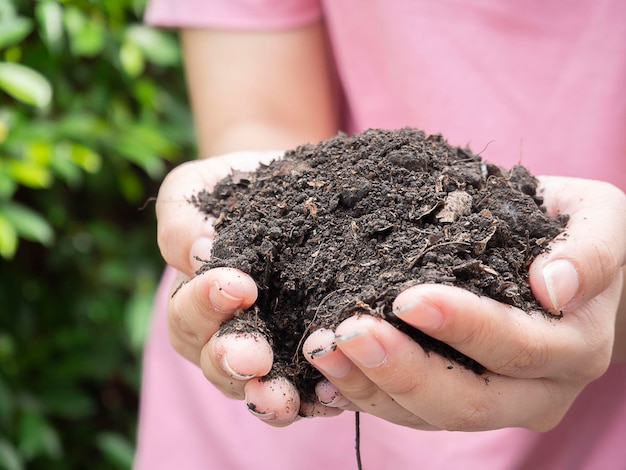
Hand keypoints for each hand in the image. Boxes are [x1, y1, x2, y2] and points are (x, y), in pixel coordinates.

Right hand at [156, 152, 341, 426]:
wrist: (291, 186)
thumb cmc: (235, 189)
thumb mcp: (197, 190)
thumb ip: (181, 221)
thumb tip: (199, 255)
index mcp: (194, 303)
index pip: (188, 316)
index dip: (206, 305)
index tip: (238, 284)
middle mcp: (227, 336)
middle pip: (218, 364)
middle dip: (233, 362)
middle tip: (254, 357)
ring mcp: (271, 354)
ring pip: (260, 390)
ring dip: (269, 397)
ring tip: (284, 397)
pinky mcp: (313, 360)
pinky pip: (311, 391)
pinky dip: (318, 398)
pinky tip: (333, 395)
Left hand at [304, 176, 625, 430]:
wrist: (557, 264)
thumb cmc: (572, 231)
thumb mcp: (597, 219)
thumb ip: (589, 250)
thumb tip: (552, 286)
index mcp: (573, 347)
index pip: (515, 347)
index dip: (462, 326)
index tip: (406, 298)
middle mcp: (538, 392)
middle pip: (467, 401)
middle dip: (401, 368)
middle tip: (345, 332)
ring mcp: (496, 406)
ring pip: (429, 417)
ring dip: (369, 386)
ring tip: (320, 348)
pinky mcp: (457, 403)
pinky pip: (408, 414)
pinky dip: (364, 396)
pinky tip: (325, 376)